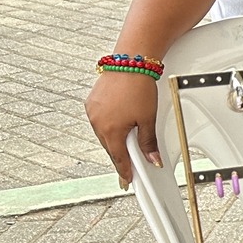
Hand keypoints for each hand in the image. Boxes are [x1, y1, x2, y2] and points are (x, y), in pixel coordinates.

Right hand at [86, 71, 162, 186]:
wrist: (130, 62)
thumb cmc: (139, 87)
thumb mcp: (148, 119)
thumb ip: (148, 142)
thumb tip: (152, 159)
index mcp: (111, 130)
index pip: (118, 158)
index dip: (124, 171)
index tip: (126, 181)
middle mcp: (97, 122)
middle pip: (111, 147)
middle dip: (120, 156)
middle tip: (130, 165)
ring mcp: (92, 112)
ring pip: (104, 134)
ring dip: (114, 140)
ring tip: (127, 141)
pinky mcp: (91, 102)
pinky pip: (99, 121)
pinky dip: (109, 126)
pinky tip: (118, 124)